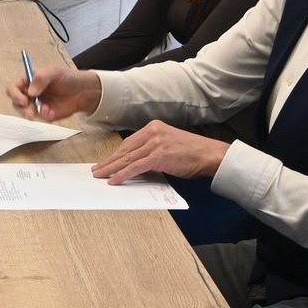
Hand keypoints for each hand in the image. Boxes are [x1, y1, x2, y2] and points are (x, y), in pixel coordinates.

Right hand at [6, 65, 100, 121]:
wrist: (82, 92)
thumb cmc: (68, 78)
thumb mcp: (55, 72)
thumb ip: (41, 78)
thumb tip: (30, 92)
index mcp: (28, 80)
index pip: (13, 87)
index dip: (15, 94)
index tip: (24, 100)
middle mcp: (29, 93)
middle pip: (15, 102)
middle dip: (21, 107)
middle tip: (30, 110)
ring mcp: (36, 104)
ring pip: (24, 112)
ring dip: (30, 113)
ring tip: (44, 109)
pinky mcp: (44, 114)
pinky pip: (38, 118)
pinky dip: (43, 115)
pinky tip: (51, 111)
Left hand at [91, 121, 229, 181]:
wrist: (210, 155)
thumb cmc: (194, 152)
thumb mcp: (169, 145)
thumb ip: (153, 150)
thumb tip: (137, 163)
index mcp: (154, 127)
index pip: (129, 142)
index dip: (115, 154)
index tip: (106, 161)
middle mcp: (153, 132)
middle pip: (124, 149)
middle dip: (109, 161)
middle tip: (97, 170)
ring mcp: (155, 143)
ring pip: (127, 158)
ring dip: (111, 168)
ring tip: (100, 176)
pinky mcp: (158, 156)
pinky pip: (135, 167)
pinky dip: (123, 174)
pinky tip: (114, 180)